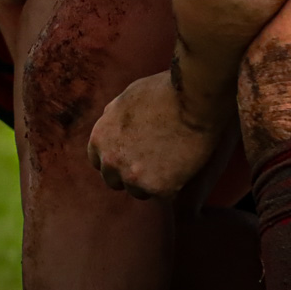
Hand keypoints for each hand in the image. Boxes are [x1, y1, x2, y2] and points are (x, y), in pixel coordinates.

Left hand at [87, 71, 222, 199]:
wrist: (192, 101)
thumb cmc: (163, 93)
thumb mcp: (126, 99)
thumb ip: (112, 118)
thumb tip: (108, 123)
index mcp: (100, 138)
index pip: (98, 161)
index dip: (115, 159)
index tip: (130, 157)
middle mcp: (111, 161)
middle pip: (114, 181)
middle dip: (129, 174)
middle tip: (152, 164)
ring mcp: (134, 177)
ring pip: (138, 192)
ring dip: (151, 183)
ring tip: (170, 163)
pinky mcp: (159, 189)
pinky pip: (163, 196)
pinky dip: (173, 186)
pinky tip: (183, 169)